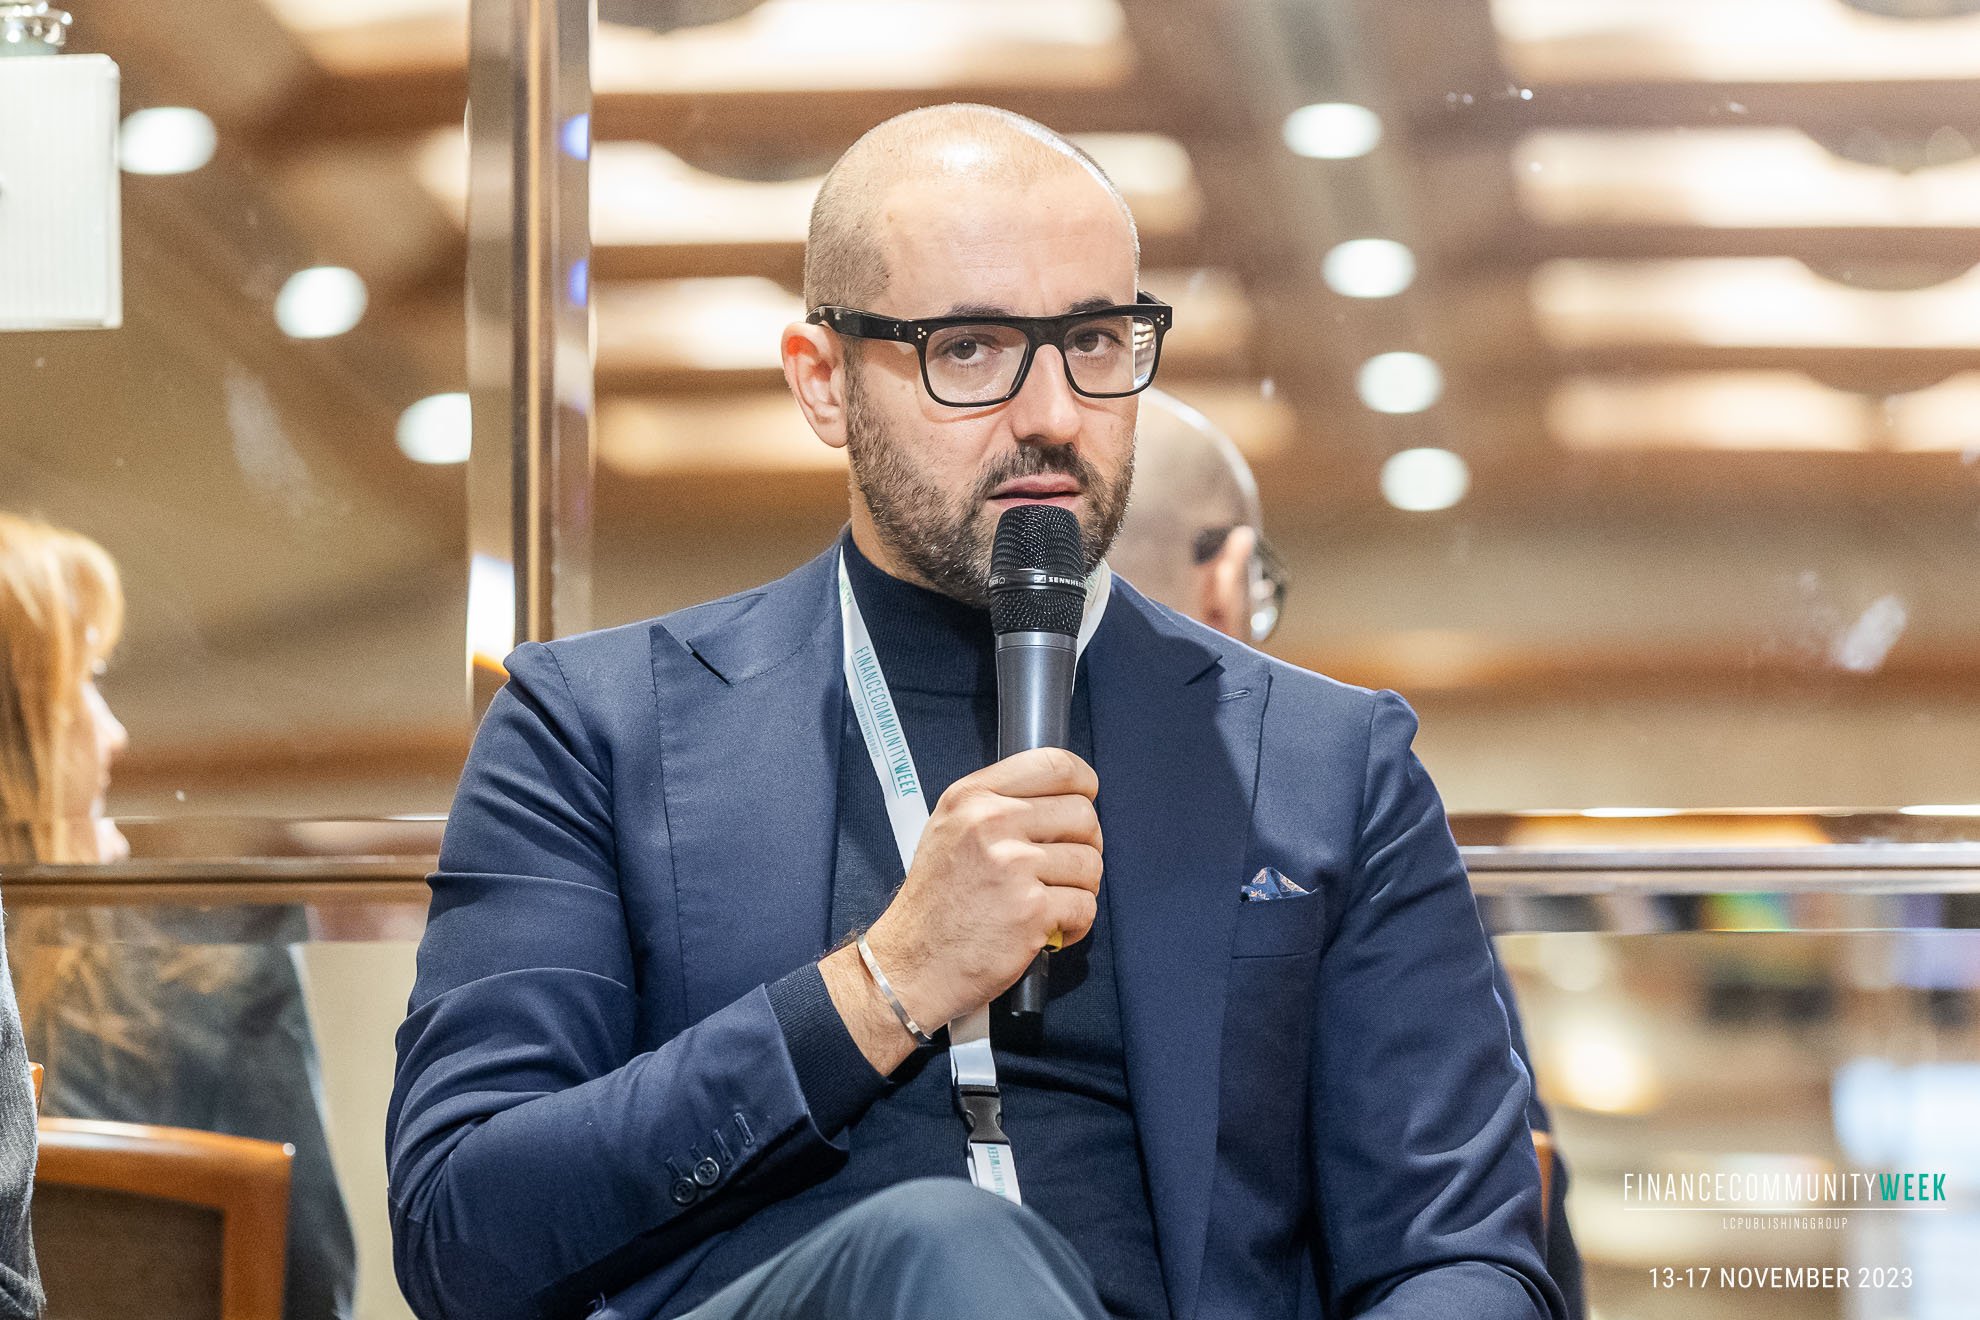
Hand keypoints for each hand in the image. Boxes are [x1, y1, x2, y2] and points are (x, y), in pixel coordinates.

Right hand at [821, 748, 1102, 1071]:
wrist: (910, 965)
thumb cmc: (935, 904)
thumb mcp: (949, 831)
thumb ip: (998, 806)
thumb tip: (1063, 800)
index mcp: (972, 798)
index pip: (1054, 766)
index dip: (1083, 783)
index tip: (1085, 800)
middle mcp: (990, 824)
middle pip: (1082, 816)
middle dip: (1084, 846)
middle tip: (1062, 870)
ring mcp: (1012, 866)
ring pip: (1090, 864)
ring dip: (1079, 890)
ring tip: (1048, 904)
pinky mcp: (1031, 910)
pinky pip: (1085, 906)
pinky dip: (1074, 924)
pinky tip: (1048, 930)